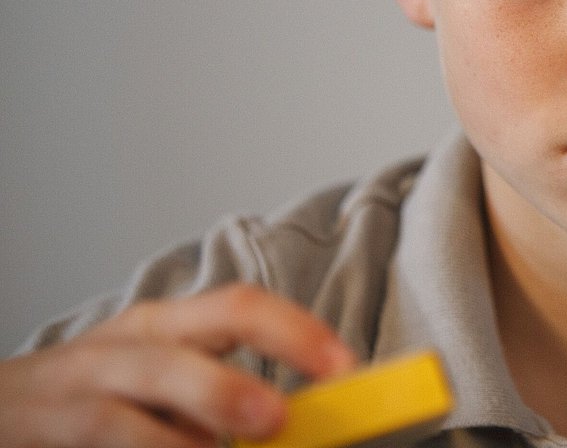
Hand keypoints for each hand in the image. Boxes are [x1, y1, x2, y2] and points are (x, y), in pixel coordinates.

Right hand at [0, 283, 354, 447]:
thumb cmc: (96, 395)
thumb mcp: (163, 382)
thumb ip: (220, 401)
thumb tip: (299, 426)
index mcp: (169, 324)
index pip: (241, 307)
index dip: (297, 331)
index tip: (345, 365)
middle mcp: (129, 345)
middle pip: (190, 341)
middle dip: (236, 379)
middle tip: (278, 417)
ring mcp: (83, 385)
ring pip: (140, 394)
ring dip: (190, 424)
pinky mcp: (46, 428)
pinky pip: (101, 438)